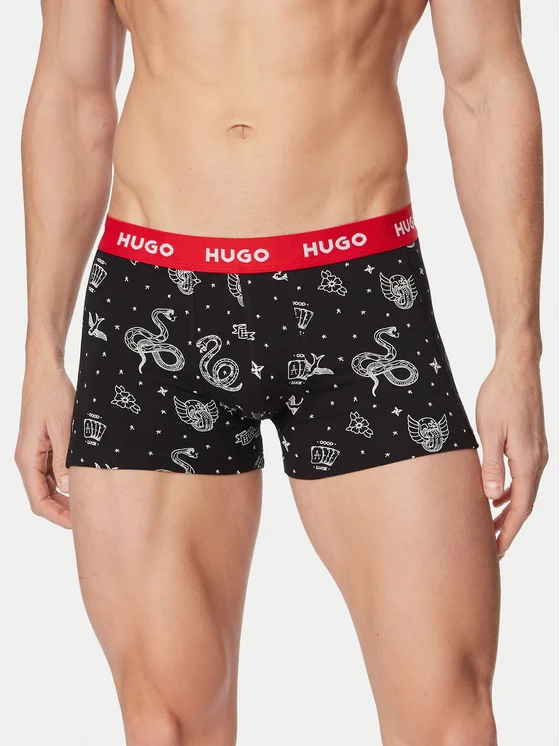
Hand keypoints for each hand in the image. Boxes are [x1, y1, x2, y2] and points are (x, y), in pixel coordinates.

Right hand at [15, 366, 74, 528]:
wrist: (46, 374)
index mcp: (27, 458)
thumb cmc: (53, 396)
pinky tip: (82, 485)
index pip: (38, 500)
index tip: (77, 525)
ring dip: (64, 498)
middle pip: (42, 497)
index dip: (57, 516)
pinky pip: (51, 472)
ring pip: (47, 486)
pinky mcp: (43, 447)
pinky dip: (64, 483)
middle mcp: (27, 459)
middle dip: (62, 511)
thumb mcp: (64, 428)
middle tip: (87, 520)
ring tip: (87, 506)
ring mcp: (34, 454)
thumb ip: (64, 460)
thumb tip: (67, 489)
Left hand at [476, 357, 547, 557]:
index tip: (497, 551)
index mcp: (527, 460)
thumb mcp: (489, 431)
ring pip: (525, 490)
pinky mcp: (532, 444)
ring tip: (491, 526)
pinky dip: (512, 491)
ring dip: (510, 510)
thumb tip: (491, 498)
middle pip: (526, 503)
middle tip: (492, 548)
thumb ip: (491, 465)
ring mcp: (537, 451)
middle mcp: (537, 460)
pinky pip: (524, 476)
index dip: (509, 531)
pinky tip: (496, 495)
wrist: (518, 369)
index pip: (521, 506)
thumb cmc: (500, 395)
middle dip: (510, 527)